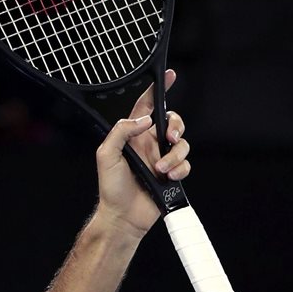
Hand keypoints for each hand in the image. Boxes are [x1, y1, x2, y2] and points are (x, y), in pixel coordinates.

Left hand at [94, 69, 190, 239]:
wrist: (123, 216)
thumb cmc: (110, 187)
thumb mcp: (106, 155)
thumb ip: (121, 132)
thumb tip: (144, 120)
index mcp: (133, 136)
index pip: (146, 106)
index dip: (158, 89)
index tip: (169, 75)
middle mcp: (149, 144)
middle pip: (173, 122)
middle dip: (176, 126)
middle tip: (169, 138)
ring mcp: (162, 159)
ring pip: (182, 144)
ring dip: (174, 156)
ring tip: (160, 170)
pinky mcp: (172, 174)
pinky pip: (186, 164)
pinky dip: (180, 170)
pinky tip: (168, 178)